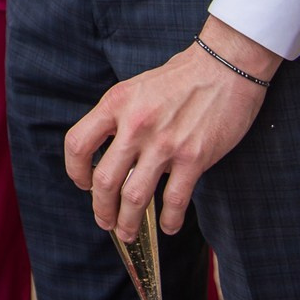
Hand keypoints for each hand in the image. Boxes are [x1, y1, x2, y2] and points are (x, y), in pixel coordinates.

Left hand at [65, 18, 277, 232]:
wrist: (224, 67)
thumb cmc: (180, 77)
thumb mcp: (135, 88)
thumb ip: (118, 116)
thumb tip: (105, 151)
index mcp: (116, 104)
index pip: (78, 143)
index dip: (75, 170)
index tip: (83, 183)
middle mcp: (135, 125)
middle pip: (104, 180)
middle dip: (101, 209)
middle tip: (105, 221)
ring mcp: (165, 144)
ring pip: (134, 196)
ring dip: (128, 222)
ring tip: (128, 232)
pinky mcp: (194, 158)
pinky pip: (175, 200)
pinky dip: (170, 220)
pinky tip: (169, 226)